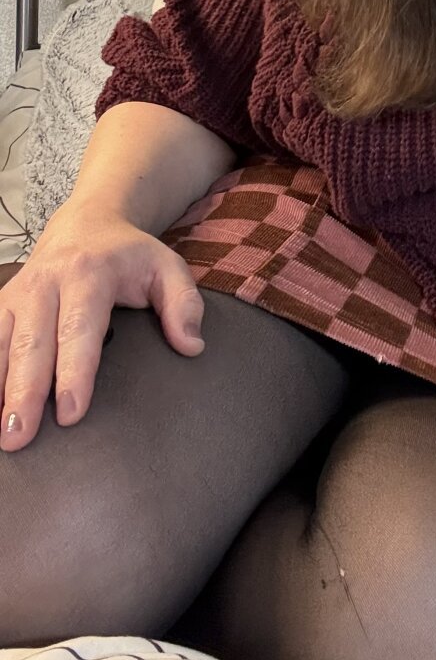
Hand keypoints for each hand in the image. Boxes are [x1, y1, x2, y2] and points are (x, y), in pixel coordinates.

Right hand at [0, 202, 205, 452]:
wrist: (88, 223)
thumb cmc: (130, 256)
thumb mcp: (167, 267)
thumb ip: (184, 304)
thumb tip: (191, 346)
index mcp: (88, 273)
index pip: (79, 329)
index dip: (74, 372)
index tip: (70, 412)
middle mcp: (45, 282)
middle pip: (32, 342)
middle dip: (24, 391)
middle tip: (19, 436)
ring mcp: (17, 292)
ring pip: (0, 342)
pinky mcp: (1, 303)